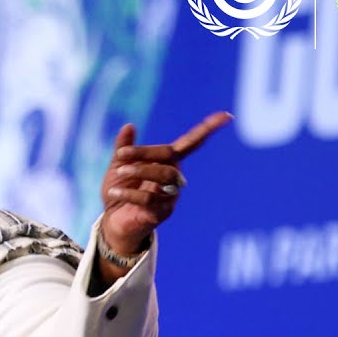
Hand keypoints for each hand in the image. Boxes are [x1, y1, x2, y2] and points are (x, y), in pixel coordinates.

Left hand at [99, 111, 232, 256]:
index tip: (226, 115)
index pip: (191, 143)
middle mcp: (174, 178)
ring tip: (119, 173)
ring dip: (140, 171)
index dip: (207, 129)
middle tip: (121, 155)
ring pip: (165, 177)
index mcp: (167, 162)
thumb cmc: (119, 191)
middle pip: (171, 158)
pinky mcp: (162, 214)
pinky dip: (130, 193)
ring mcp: (171, 196)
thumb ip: (123, 148)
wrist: (112, 221)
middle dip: (145, 153)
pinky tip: (115, 192)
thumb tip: (130, 125)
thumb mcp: (117, 166)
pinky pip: (149, 199)